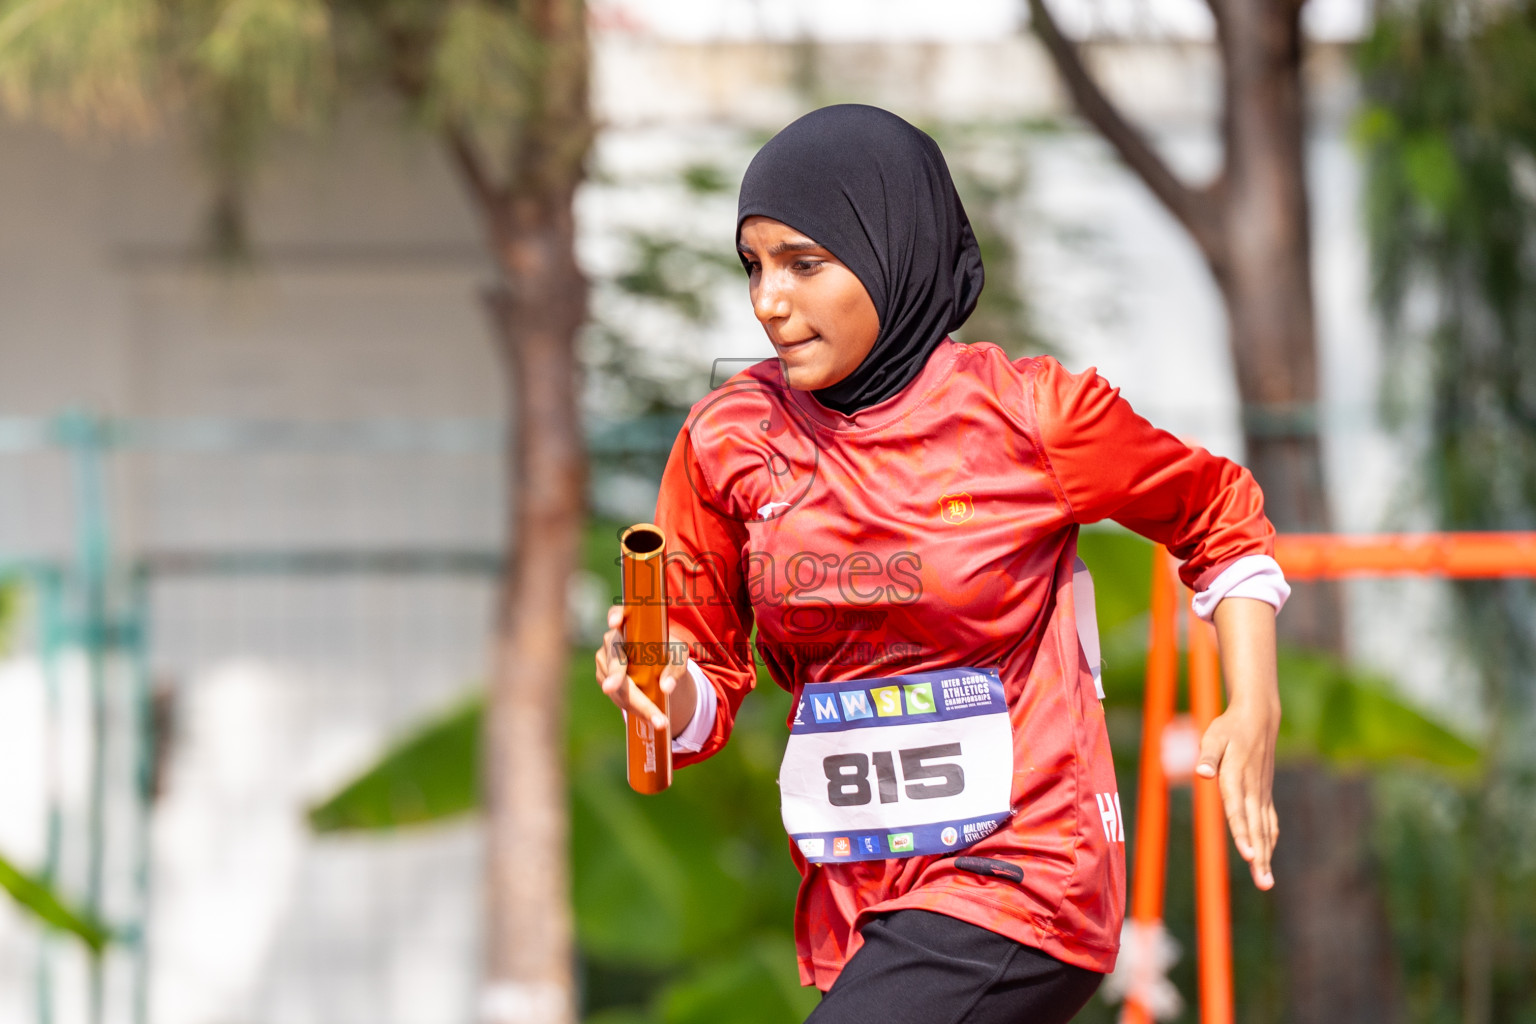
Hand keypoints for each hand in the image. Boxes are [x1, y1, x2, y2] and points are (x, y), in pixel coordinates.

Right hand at [594, 604, 695, 733]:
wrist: (660, 667)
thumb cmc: (669, 652)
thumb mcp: (680, 656)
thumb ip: (676, 668)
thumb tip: (666, 687)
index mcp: (630, 624)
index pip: (618, 614)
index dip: (615, 616)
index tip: (615, 622)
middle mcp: (613, 641)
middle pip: (613, 657)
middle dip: (614, 674)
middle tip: (611, 688)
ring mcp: (605, 661)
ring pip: (616, 684)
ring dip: (637, 704)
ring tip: (659, 720)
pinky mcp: (605, 680)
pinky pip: (619, 697)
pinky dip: (636, 708)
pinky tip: (652, 717)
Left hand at [1197, 699, 1279, 889]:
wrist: (1257, 717)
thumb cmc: (1229, 728)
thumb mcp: (1213, 737)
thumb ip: (1208, 756)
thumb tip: (1202, 772)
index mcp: (1236, 778)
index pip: (1237, 811)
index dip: (1242, 833)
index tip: (1248, 855)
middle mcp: (1251, 789)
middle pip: (1255, 828)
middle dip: (1258, 857)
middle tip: (1263, 882)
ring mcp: (1261, 792)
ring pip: (1264, 828)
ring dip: (1265, 855)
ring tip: (1266, 880)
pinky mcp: (1265, 791)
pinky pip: (1269, 819)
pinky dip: (1269, 838)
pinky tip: (1268, 854)